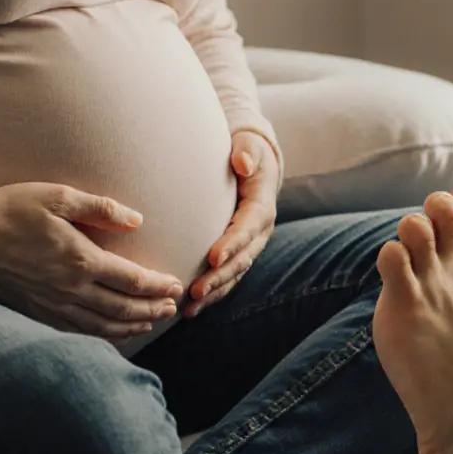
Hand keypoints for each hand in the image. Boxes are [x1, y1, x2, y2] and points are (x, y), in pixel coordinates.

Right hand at [0, 179, 183, 339]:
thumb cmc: (11, 210)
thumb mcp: (59, 196)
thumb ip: (101, 209)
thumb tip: (138, 219)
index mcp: (81, 260)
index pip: (133, 280)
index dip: (159, 286)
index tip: (176, 286)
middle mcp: (71, 289)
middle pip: (124, 308)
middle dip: (153, 310)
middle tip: (173, 308)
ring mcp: (54, 305)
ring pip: (103, 325)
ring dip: (132, 325)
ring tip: (152, 322)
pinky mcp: (38, 312)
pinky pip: (78, 331)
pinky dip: (103, 335)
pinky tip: (114, 333)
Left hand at [186, 131, 279, 315]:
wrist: (253, 161)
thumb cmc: (247, 151)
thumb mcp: (250, 145)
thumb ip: (246, 152)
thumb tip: (243, 162)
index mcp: (261, 205)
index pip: (248, 227)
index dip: (233, 244)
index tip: (214, 258)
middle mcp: (259, 230)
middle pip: (242, 259)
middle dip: (220, 277)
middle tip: (196, 291)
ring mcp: (250, 245)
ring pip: (235, 274)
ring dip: (214, 292)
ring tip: (190, 307)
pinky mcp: (239, 253)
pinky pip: (228, 277)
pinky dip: (212, 294)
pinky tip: (191, 309)